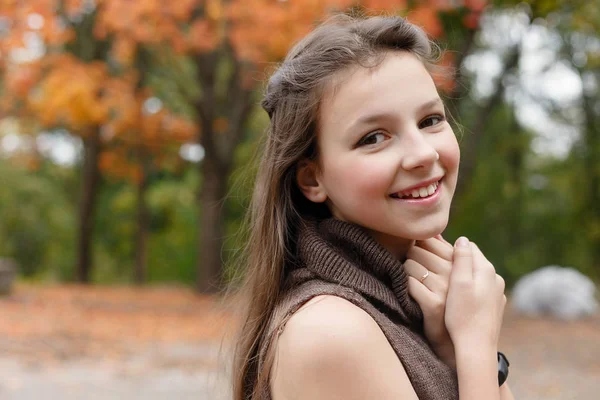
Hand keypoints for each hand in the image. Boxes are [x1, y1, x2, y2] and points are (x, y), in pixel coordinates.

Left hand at [404, 235, 454, 367]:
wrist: (454, 338)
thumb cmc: (450, 302)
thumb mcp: (452, 276)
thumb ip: (445, 254)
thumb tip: (436, 234)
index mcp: (459, 263)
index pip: (432, 241)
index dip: (420, 246)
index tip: (420, 258)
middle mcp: (455, 273)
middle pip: (417, 250)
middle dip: (412, 259)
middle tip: (417, 273)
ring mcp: (445, 288)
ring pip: (410, 264)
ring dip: (407, 273)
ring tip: (415, 284)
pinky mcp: (434, 304)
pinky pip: (409, 283)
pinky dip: (406, 286)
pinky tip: (410, 293)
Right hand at [445, 237, 506, 349]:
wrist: (476, 347)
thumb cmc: (463, 315)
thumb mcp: (459, 283)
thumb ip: (462, 259)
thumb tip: (462, 238)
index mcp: (486, 270)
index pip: (469, 247)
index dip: (452, 246)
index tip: (434, 250)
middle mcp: (495, 279)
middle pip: (474, 260)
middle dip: (458, 257)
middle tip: (437, 260)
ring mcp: (496, 293)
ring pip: (477, 274)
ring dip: (463, 272)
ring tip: (446, 276)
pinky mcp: (494, 306)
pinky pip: (479, 288)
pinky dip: (468, 286)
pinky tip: (458, 294)